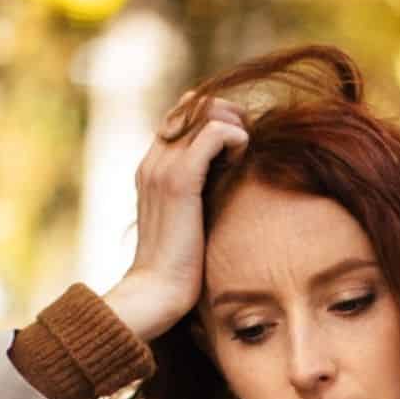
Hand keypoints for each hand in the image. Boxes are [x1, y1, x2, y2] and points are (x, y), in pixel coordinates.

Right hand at [104, 92, 248, 339]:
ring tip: (244, 154)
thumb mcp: (191, 222)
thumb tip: (230, 181)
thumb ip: (201, 196)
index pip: (181, 116)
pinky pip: (214, 133)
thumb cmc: (180, 267)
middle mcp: (153, 161)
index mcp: (152, 168)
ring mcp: (163, 168)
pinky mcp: (179, 180)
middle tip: (247, 143)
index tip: (237, 143)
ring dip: (234, 126)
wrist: (157, 292)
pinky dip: (235, 138)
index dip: (214, 117)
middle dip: (228, 115)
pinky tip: (242, 160)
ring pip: (204, 113)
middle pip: (193, 106)